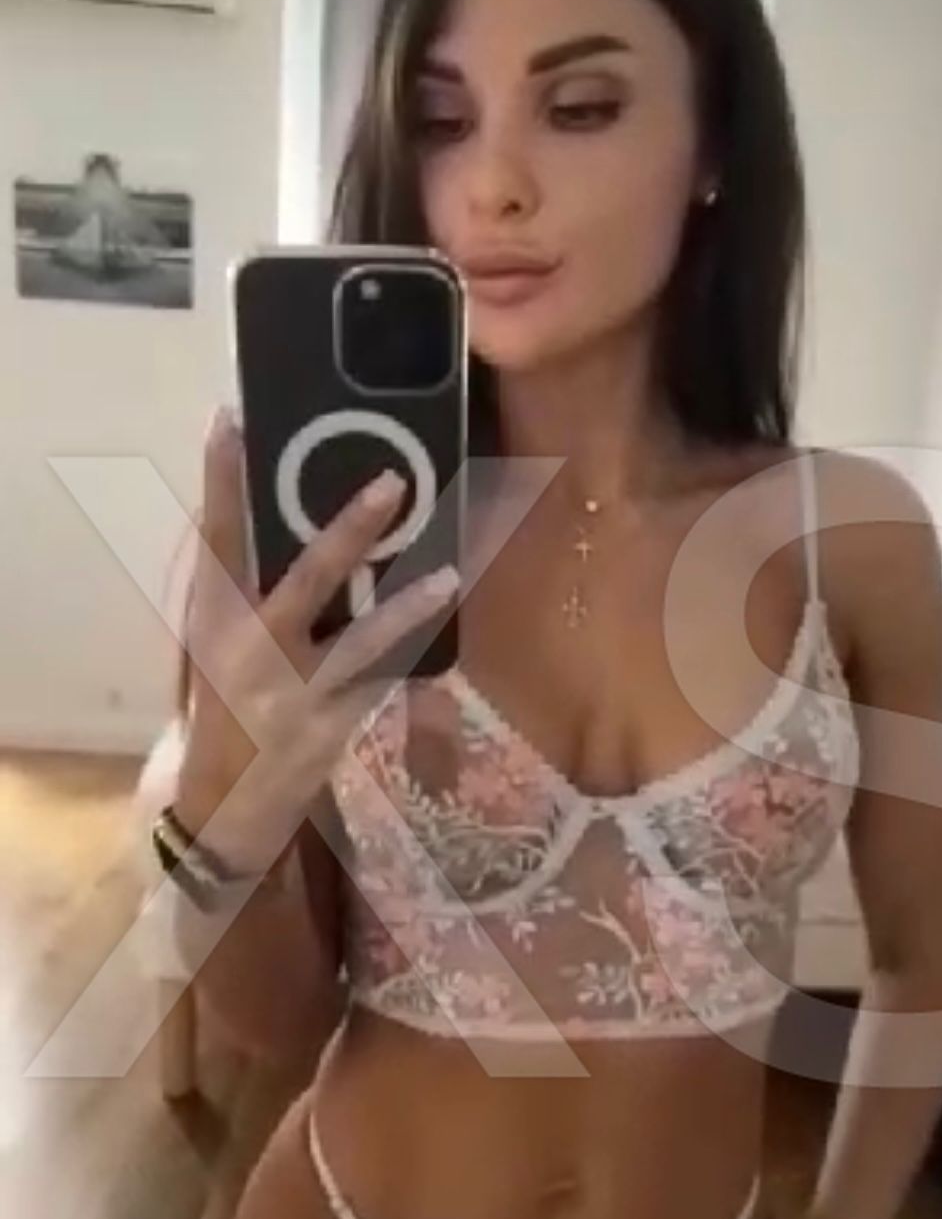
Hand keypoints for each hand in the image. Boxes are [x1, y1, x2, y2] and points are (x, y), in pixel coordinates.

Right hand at [175, 409, 457, 869]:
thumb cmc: (227, 699)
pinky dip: (415, 653)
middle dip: (348, 532)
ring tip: (448, 576)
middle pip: (304, 580)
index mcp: (216, 617)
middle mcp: (253, 649)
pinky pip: (384, 681)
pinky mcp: (334, 726)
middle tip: (391, 483)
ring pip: (362, 642)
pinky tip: (446, 622)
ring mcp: (298, 691)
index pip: (216, 538)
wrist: (225, 798)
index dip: (221, 479)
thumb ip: (240, 580)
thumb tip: (264, 500)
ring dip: (406, 608)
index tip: (230, 419)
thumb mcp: (217, 639)